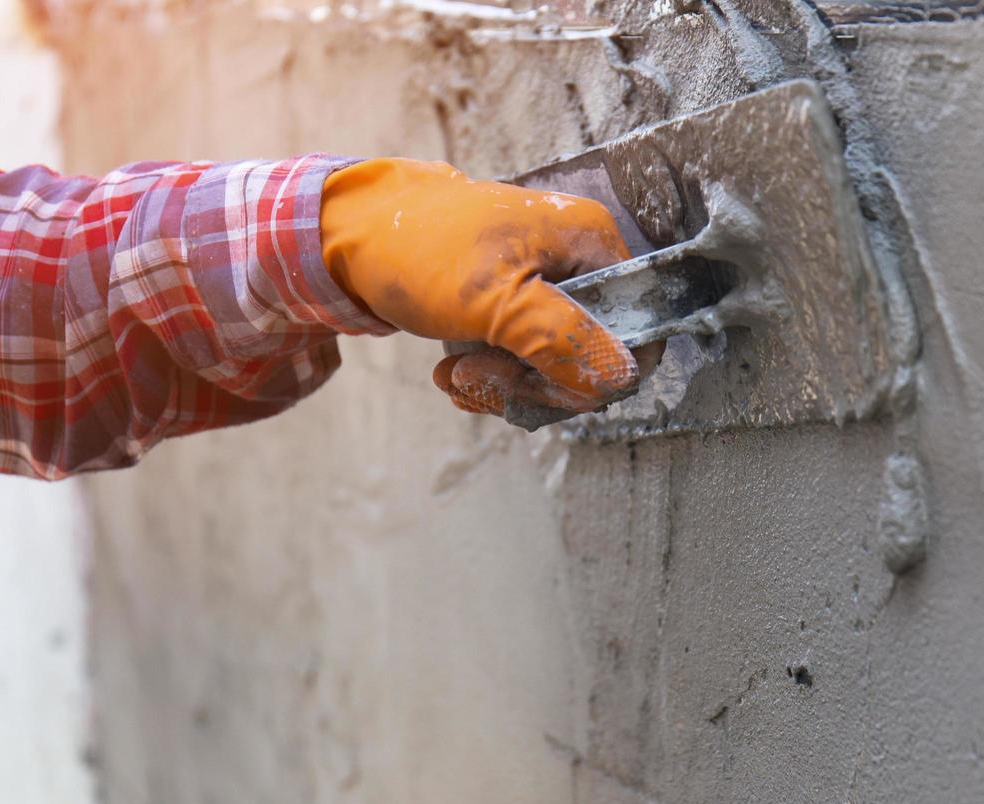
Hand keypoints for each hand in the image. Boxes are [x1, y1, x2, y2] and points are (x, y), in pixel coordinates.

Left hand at [321, 158, 655, 422]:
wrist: (345, 236)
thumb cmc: (418, 251)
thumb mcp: (494, 300)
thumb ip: (563, 338)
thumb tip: (618, 377)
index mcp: (590, 241)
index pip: (638, 326)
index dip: (595, 369)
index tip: (539, 381)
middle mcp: (578, 260)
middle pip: (595, 356)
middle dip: (535, 384)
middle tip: (477, 377)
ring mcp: (547, 285)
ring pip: (556, 368)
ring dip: (504, 387)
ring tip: (454, 375)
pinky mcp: (516, 307)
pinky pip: (525, 364)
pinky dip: (490, 380)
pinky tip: (452, 374)